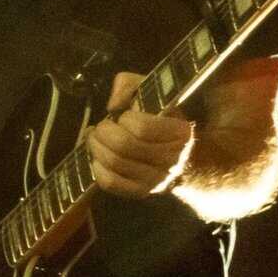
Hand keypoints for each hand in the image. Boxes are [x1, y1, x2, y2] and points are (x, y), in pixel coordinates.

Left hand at [86, 71, 194, 198]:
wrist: (182, 156)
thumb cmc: (162, 118)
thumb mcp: (151, 91)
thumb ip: (129, 84)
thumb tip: (112, 105)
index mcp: (180, 133)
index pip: (142, 129)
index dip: (125, 119)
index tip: (123, 116)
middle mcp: (171, 159)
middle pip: (124, 147)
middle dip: (104, 132)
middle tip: (100, 126)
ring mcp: (156, 179)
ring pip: (114, 164)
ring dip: (96, 147)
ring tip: (95, 138)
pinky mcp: (141, 192)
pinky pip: (111, 182)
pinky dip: (97, 167)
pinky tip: (97, 157)